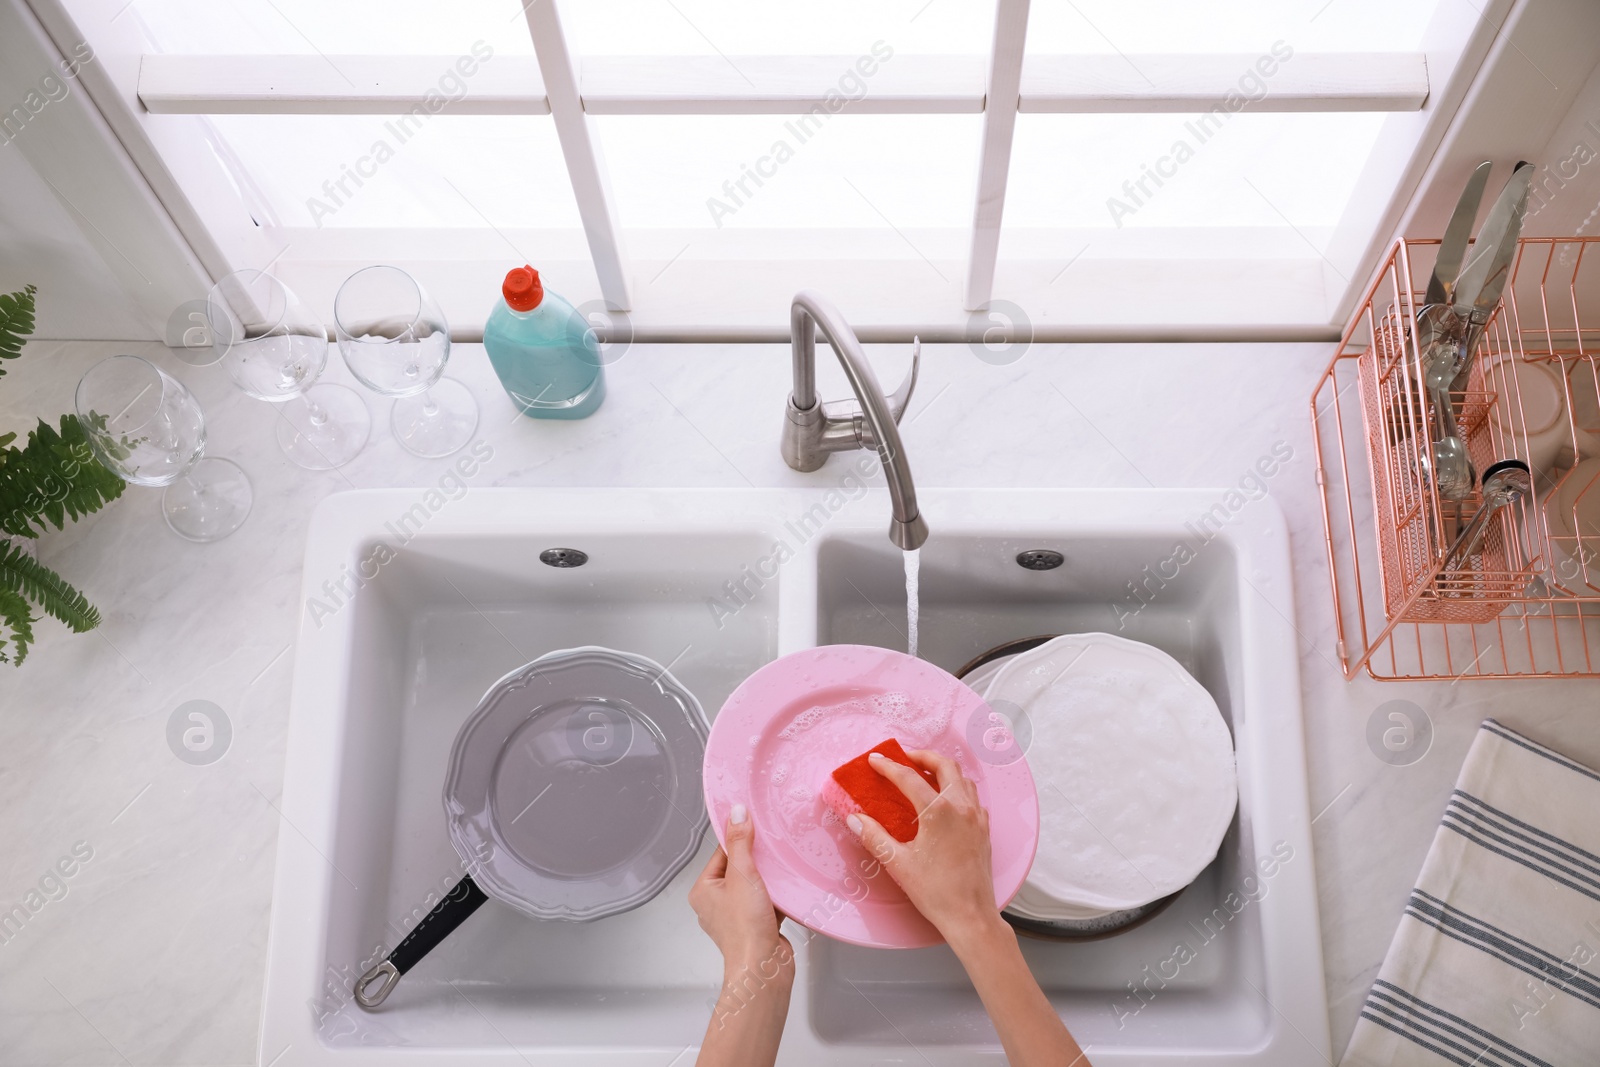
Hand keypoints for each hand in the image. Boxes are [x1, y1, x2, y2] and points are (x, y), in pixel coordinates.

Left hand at [689, 806, 792, 977]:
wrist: (764, 968)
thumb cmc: (746, 928)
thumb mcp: (742, 874)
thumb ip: (740, 842)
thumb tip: (737, 812)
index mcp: (704, 891)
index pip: (721, 853)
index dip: (740, 839)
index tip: (757, 825)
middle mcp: (716, 903)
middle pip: (739, 868)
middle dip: (758, 859)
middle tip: (774, 845)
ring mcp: (737, 916)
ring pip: (755, 885)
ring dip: (769, 878)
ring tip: (783, 866)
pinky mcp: (756, 926)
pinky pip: (767, 901)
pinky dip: (777, 895)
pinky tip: (789, 888)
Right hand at [846, 749, 1003, 946]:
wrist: (970, 916)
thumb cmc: (936, 893)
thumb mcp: (898, 863)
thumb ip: (874, 836)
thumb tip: (855, 818)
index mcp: (938, 812)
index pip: (909, 778)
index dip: (888, 766)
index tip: (875, 760)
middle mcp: (961, 808)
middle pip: (944, 765)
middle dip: (922, 756)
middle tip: (904, 757)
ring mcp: (976, 817)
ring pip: (962, 778)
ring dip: (942, 769)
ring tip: (924, 773)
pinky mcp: (984, 829)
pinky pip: (973, 796)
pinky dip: (958, 787)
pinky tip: (947, 799)